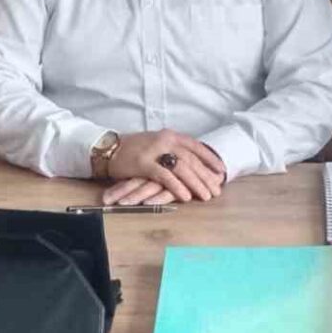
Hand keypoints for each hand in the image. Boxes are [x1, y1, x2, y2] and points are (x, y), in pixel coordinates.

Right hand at [102, 130, 225, 203]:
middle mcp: (165, 140)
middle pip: (191, 159)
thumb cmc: (136, 149)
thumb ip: (174, 151)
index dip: (210, 159)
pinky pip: (165, 176)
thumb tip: (195, 165)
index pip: (196, 147)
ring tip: (206, 196)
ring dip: (196, 183)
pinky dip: (177, 186)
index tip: (221, 171)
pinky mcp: (144, 163)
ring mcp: (154, 151)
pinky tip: (186, 196)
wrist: (110, 148)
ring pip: (182, 168)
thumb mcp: (158, 144)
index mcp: (171, 135)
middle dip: (206, 176)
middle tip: (217, 189)